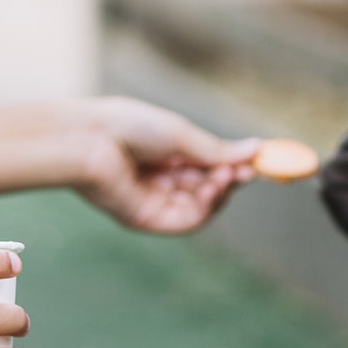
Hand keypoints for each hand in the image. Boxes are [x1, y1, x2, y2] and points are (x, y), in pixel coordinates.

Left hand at [68, 97, 260, 233]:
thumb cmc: (127, 126)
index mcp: (165, 154)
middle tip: (247, 171)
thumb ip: (216, 149)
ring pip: (200, 207)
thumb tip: (255, 149)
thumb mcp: (181, 135)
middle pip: (207, 189)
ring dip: (220, 192)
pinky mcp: (145, 219)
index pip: (207, 166)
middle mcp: (159, 179)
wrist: (89, 139)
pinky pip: (185, 221)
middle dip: (230, 180)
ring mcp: (153, 201)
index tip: (257, 161)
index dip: (232, 166)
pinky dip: (206, 208)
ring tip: (226, 175)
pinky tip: (212, 188)